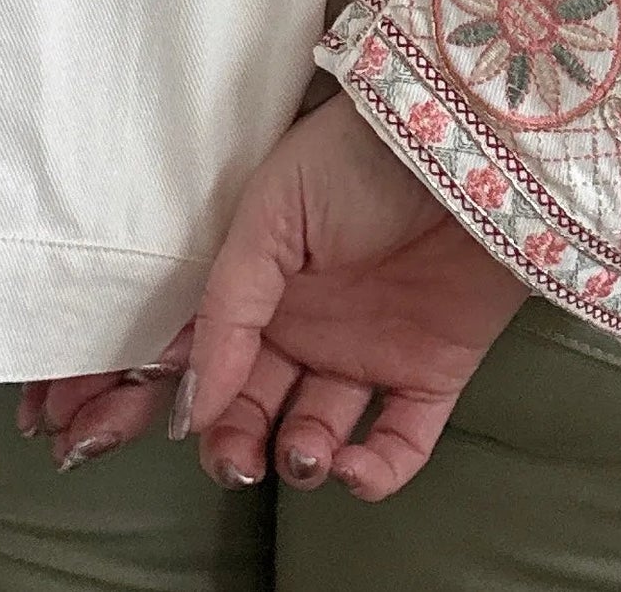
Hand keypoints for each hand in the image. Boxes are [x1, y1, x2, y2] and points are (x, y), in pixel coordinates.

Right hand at [175, 89, 528, 498]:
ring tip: (302, 452)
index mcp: (263, 286)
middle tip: (235, 462)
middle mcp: (309, 327)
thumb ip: (229, 304)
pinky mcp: (432, 374)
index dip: (178, 397)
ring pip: (317, 434)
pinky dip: (376, 474)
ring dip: (300, 459)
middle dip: (233, 444)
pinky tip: (353, 467)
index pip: (206, 356)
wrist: (466, 146)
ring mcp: (369, 352)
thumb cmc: (356, 159)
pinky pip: (400, 444)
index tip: (154, 430)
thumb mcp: (271, 210)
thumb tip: (193, 403)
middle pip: (253, 406)